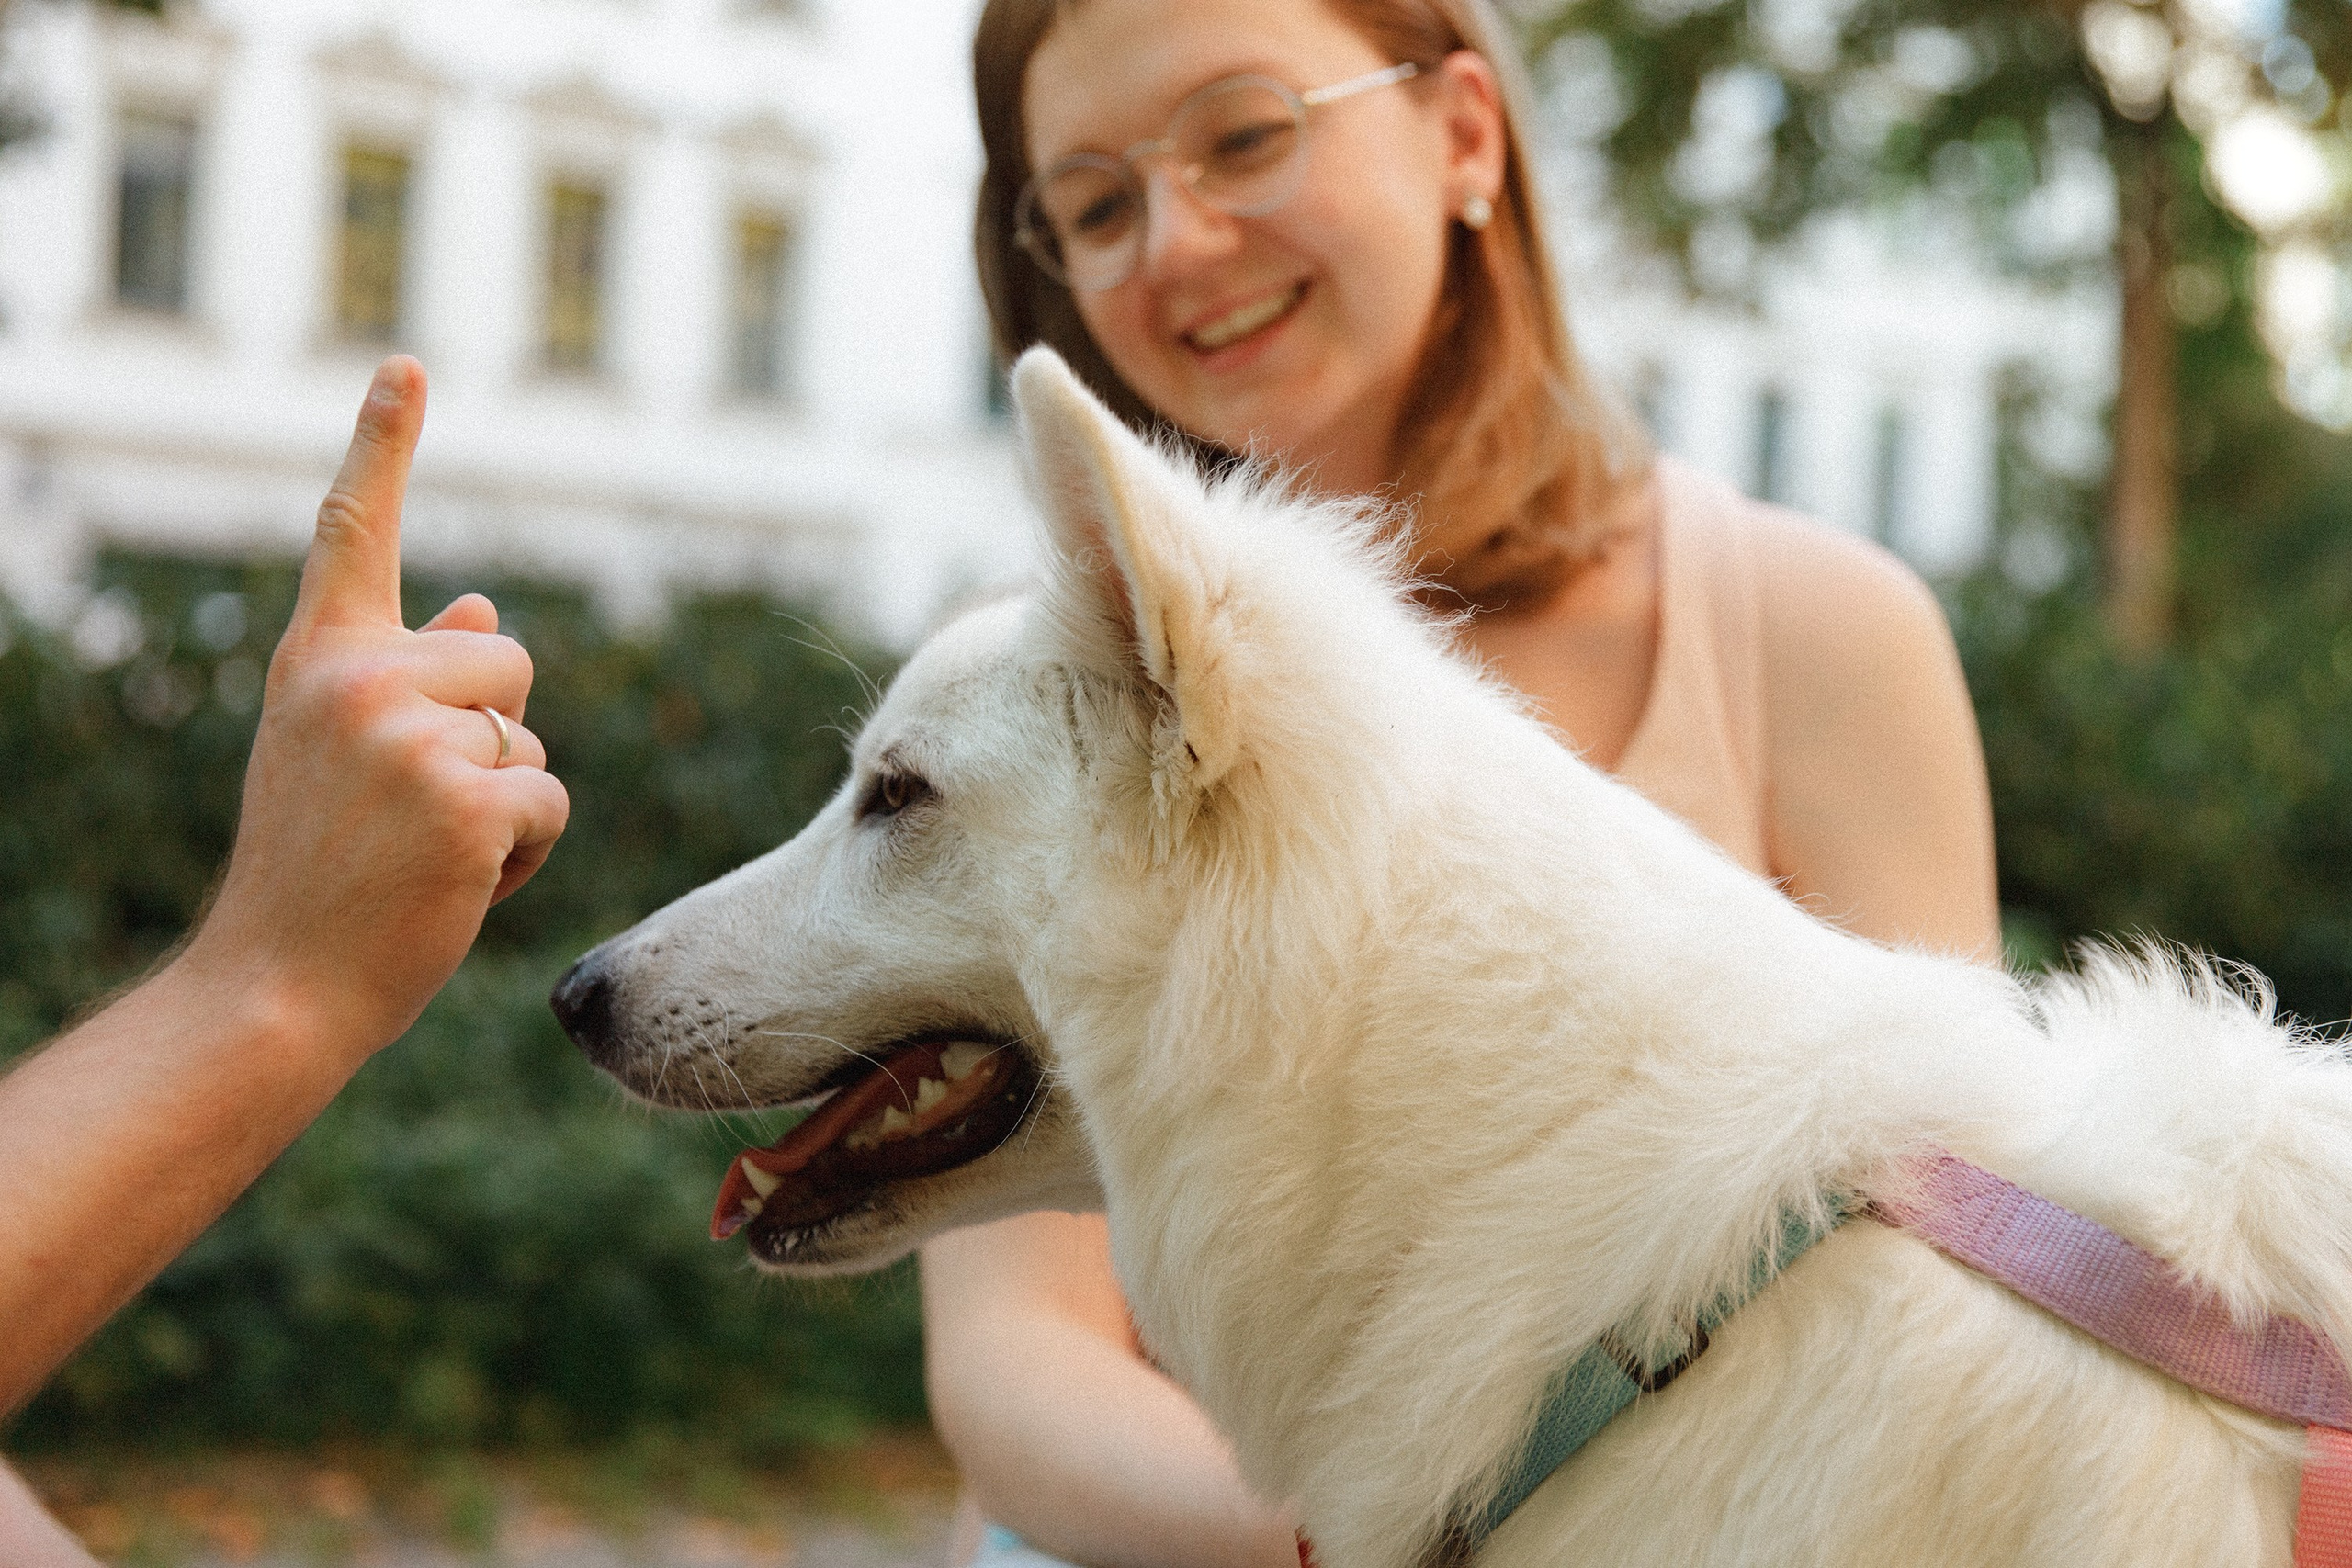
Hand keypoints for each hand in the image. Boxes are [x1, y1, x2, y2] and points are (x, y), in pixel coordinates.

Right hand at [178, 356, 569, 1058]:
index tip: (409, 365)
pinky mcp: (467, 799)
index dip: (381, 443)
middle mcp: (356, 681)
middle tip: (410, 814)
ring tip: (421, 854)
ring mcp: (410, 738)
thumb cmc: (319, 872)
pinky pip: (548, 801)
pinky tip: (451, 886)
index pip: (351, 533)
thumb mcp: (344, 758)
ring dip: (505, 803)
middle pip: (508, 661)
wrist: (277, 986)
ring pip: (531, 737)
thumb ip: (406, 676)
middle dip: (493, 734)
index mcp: (320, 661)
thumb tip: (482, 605)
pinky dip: (524, 855)